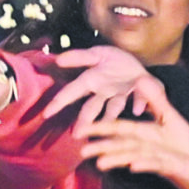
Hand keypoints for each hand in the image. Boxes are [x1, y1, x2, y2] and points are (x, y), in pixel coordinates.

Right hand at [36, 46, 153, 125]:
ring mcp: (123, 96)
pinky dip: (139, 102)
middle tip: (76, 135)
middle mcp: (105, 93)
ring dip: (109, 119)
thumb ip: (79, 57)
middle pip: (91, 107)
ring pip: (113, 109)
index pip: (72, 92)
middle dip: (84, 120)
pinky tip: (137, 109)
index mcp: (91, 82)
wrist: (140, 66)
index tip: (46, 114)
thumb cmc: (115, 62)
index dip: (59, 102)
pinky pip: (140, 98)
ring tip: (105, 130)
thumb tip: (58, 60)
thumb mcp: (97, 54)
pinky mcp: (142, 95)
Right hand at [76, 73, 188, 188]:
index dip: (99, 128)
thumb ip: (155, 99)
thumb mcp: (168, 116)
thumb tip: (139, 78)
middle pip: (119, 146)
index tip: (79, 130)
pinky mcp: (168, 166)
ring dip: (117, 160)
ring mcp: (155, 157)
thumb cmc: (181, 143)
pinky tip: (134, 166)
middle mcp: (144, 147)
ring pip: (133, 157)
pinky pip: (155, 164)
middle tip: (81, 152)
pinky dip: (145, 164)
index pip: (117, 129)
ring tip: (100, 163)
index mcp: (141, 133)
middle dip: (101, 148)